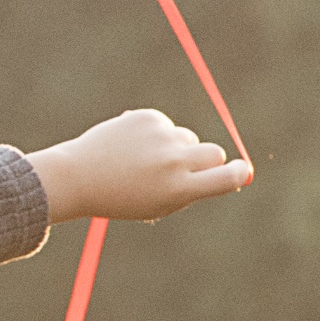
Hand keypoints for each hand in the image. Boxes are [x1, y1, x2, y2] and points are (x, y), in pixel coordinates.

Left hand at [32, 111, 251, 222]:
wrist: (79, 177)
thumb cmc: (123, 198)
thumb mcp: (162, 204)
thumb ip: (197, 190)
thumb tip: (237, 174)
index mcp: (179, 189)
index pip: (226, 177)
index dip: (238, 173)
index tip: (240, 171)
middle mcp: (173, 161)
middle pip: (214, 153)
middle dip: (207, 161)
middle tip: (185, 169)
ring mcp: (161, 137)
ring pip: (187, 138)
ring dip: (176, 148)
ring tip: (144, 161)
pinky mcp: (148, 117)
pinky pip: (166, 125)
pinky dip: (154, 135)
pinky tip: (131, 146)